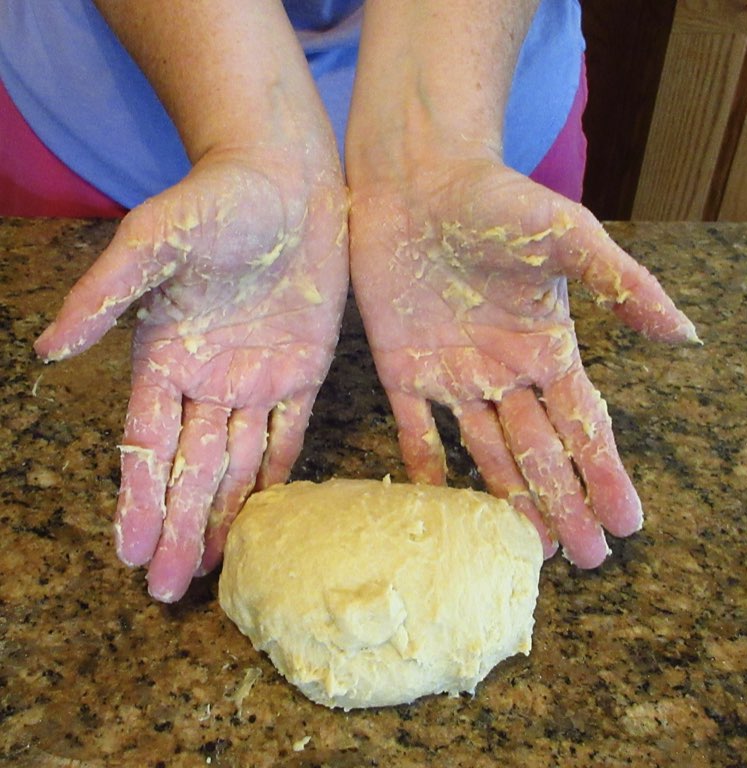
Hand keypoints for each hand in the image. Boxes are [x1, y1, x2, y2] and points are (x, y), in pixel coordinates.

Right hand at [36, 151, 347, 601]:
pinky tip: (265, 518)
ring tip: (209, 570)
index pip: (145, 445)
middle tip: (165, 590)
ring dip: (222, 516)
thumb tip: (46, 350)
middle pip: (189, 469)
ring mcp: (257, 379)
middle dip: (177, 527)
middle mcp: (208, 380)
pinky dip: (277, 477)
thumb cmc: (214, 202)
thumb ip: (104, 295)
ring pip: (237, 463)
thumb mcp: (151, 240)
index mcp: (164, 358)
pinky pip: (289, 435)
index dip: (136, 498)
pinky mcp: (303, 370)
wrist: (286, 179)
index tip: (128, 551)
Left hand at [349, 157, 697, 566]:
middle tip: (588, 561)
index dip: (605, 474)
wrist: (419, 175)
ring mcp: (455, 375)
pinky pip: (415, 431)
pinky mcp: (402, 369)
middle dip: (566, 505)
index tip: (629, 523)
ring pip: (488, 453)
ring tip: (531, 549)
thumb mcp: (569, 238)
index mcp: (549, 348)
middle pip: (541, 452)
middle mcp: (506, 372)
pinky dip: (428, 468)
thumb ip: (624, 286)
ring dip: (510, 500)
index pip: (584, 425)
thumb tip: (688, 334)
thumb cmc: (499, 200)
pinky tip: (442, 509)